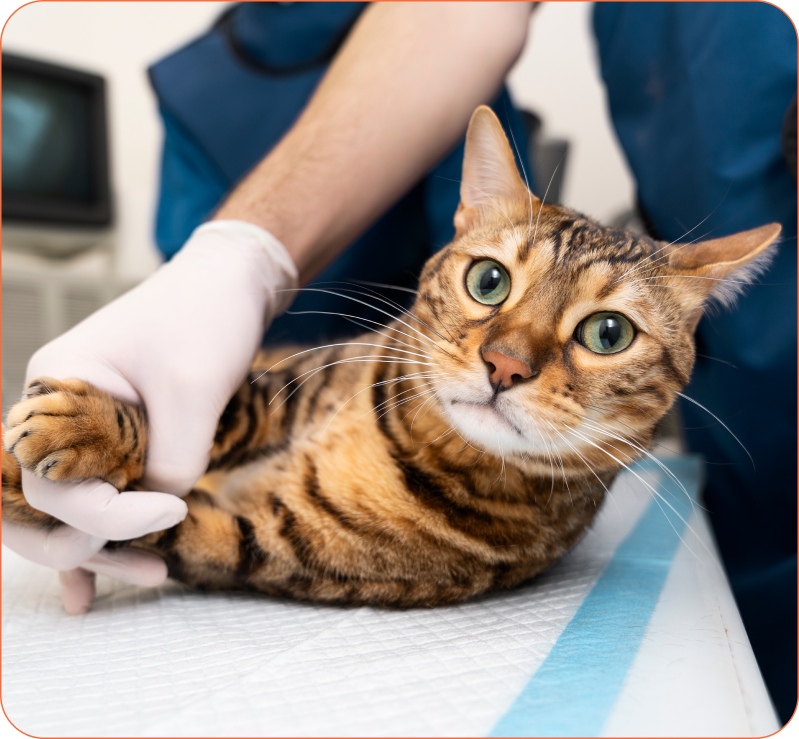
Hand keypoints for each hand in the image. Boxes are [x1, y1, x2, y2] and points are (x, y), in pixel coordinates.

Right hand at [2, 220, 297, 613]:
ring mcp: (84, 422)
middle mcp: (58, 409)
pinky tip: (97, 583)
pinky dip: (97, 534)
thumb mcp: (192, 388)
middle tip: (144, 566)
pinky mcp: (116, 431)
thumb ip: (171, 456)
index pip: (56, 482)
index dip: (110, 514)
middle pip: (41, 501)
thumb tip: (161, 504)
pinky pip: (93, 490)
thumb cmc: (206, 317)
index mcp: (57, 389)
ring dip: (99, 548)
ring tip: (151, 574)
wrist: (230, 283)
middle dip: (83, 545)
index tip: (173, 508)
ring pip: (68, 504)